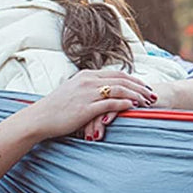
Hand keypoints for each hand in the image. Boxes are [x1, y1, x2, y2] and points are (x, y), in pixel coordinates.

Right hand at [29, 69, 156, 141]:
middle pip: (122, 80)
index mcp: (87, 75)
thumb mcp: (72, 91)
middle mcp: (89, 81)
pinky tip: (134, 107)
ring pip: (119, 90)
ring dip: (137, 95)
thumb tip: (102, 91)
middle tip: (153, 95)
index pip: (117, 74)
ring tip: (148, 103)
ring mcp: (87, 93)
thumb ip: (88, 88)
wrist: (39, 118)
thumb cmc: (55, 108)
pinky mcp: (86, 108)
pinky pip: (110, 103)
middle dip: (141, 87)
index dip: (134, 80)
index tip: (146, 86)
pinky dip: (124, 104)